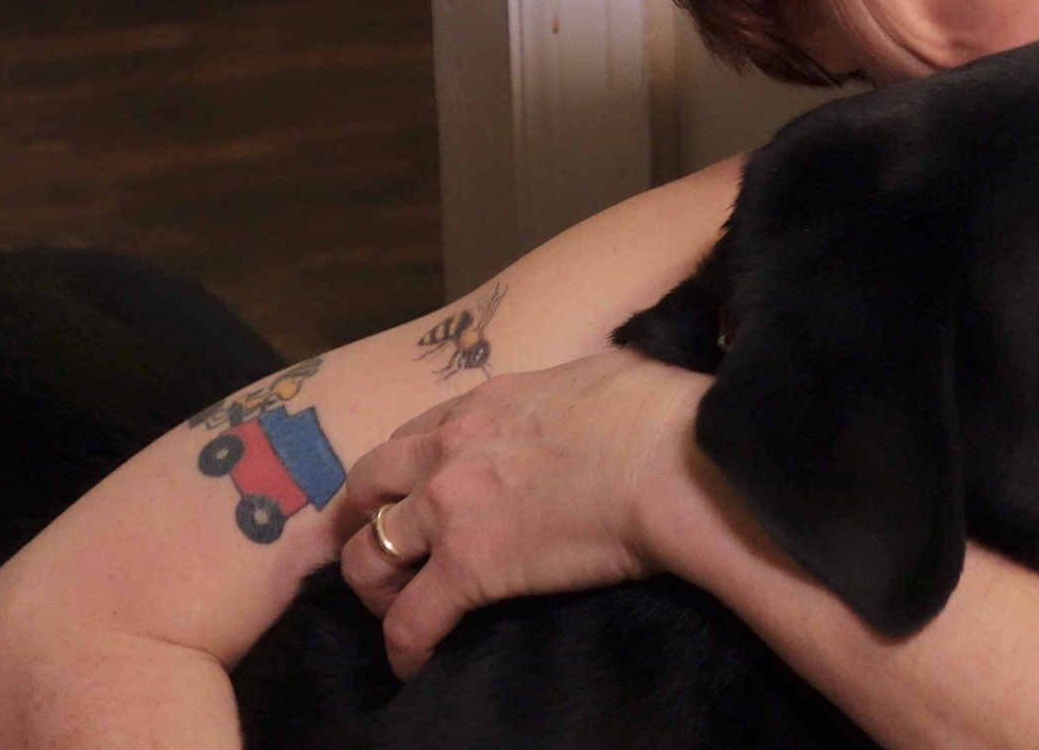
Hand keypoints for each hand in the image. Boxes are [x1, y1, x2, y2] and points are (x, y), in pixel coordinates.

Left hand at [337, 346, 710, 679]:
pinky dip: (404, 647)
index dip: (405, 469)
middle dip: (365, 518)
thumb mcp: (598, 374)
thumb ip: (570, 391)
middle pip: (367, 485)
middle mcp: (449, 448)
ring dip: (375, 585)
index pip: (415, 435)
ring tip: (398, 608)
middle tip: (383, 548)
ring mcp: (449, 509)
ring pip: (366, 554)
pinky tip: (413, 664)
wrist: (674, 459)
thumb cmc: (657, 412)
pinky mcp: (467, 567)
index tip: (411, 492)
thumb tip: (595, 396)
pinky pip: (410, 619)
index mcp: (484, 403)